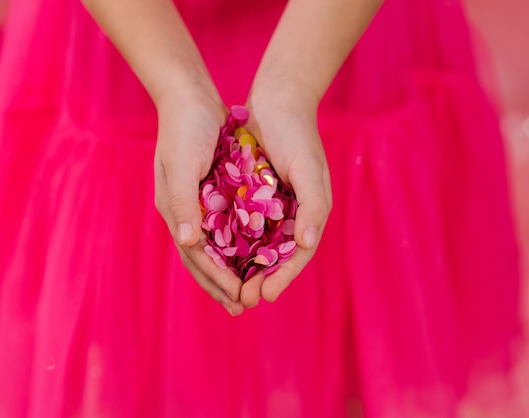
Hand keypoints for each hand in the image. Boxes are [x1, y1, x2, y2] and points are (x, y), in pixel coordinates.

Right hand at [154, 86, 245, 315]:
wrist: (189, 95)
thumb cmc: (185, 128)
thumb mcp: (182, 163)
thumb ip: (183, 202)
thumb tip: (187, 243)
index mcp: (175, 210)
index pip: (196, 255)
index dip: (216, 279)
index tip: (238, 298)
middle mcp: (185, 211)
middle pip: (203, 258)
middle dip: (222, 283)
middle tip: (243, 306)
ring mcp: (197, 202)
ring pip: (214, 245)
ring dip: (229, 269)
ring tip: (245, 289)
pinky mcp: (211, 191)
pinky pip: (224, 225)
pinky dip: (235, 244)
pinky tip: (250, 253)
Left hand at [240, 87, 331, 305]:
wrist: (277, 99)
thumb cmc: (297, 135)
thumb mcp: (309, 169)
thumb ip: (313, 206)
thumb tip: (306, 244)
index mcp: (310, 213)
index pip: (297, 255)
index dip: (282, 277)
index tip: (264, 295)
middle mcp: (291, 213)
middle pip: (275, 256)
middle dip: (259, 279)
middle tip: (241, 300)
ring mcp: (271, 205)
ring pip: (256, 245)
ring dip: (243, 267)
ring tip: (228, 287)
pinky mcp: (251, 194)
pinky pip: (241, 224)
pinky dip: (231, 241)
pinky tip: (215, 253)